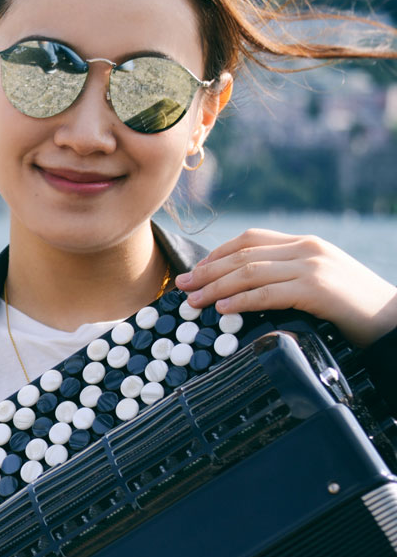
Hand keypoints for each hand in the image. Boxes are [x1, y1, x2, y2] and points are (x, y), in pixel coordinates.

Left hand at [175, 228, 396, 347]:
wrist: (394, 317)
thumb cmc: (354, 304)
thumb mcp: (320, 279)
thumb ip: (289, 274)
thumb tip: (247, 287)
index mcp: (304, 243)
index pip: (250, 239)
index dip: (217, 254)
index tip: (196, 270)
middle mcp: (305, 248)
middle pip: (243, 254)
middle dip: (207, 270)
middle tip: (181, 285)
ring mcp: (311, 266)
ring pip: (250, 272)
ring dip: (216, 287)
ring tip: (193, 300)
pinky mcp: (317, 289)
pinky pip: (268, 293)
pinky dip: (241, 301)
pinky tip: (222, 309)